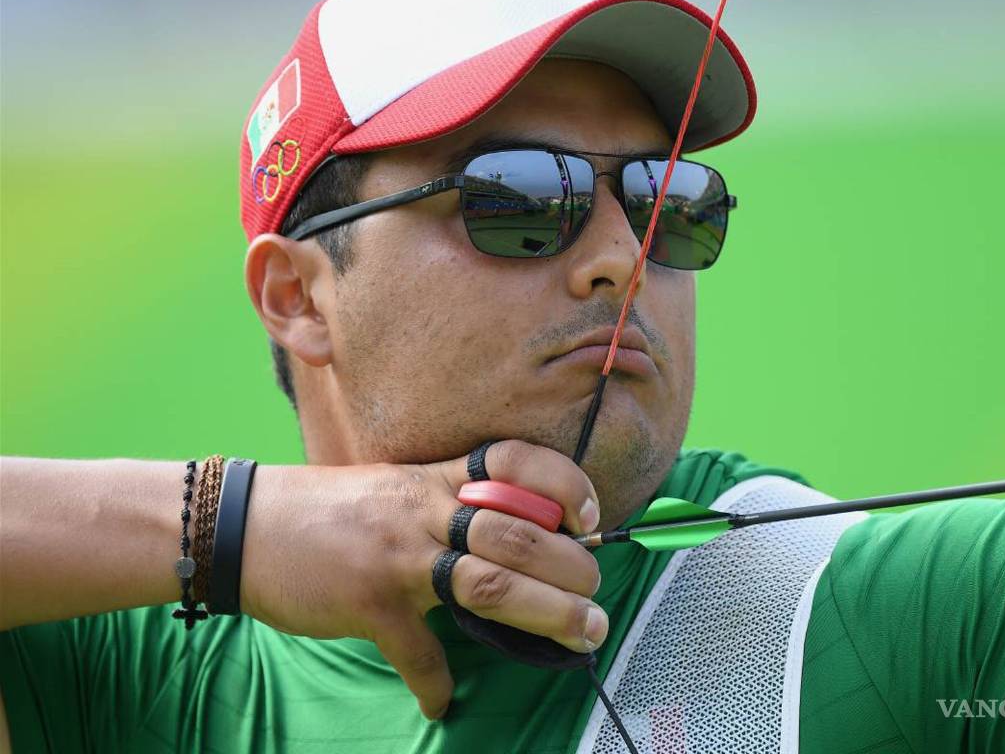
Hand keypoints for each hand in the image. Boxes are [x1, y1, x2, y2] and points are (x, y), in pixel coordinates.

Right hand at [238, 440, 605, 719]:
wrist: (246, 525)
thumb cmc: (328, 510)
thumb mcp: (395, 488)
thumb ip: (448, 505)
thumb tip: (511, 538)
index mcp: (435, 478)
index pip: (514, 461)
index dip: (563, 484)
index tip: (590, 517)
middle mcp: (425, 510)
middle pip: (518, 533)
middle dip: (572, 566)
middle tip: (598, 596)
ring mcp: (399, 556)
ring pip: (490, 583)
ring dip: (548, 613)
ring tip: (584, 634)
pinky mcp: (369, 603)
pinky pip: (416, 652)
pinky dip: (435, 684)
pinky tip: (442, 703)